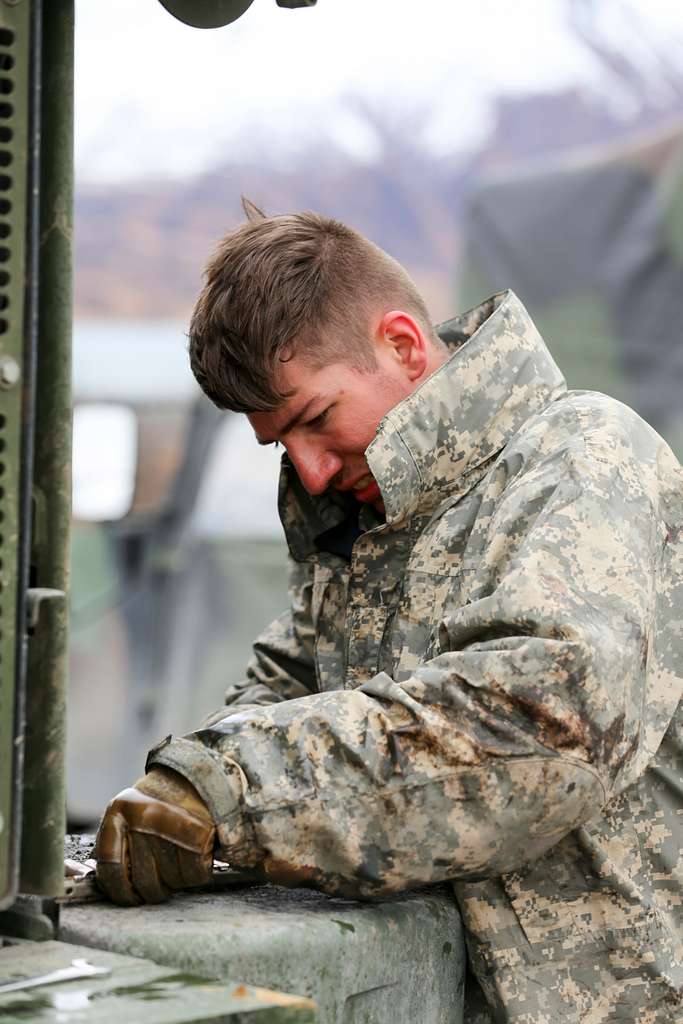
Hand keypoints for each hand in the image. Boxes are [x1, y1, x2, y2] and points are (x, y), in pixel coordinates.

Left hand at [94, 767, 215, 905]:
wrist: (199, 774)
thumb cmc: (163, 798)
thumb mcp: (130, 812)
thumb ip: (118, 845)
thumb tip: (111, 885)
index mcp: (119, 812)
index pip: (110, 867)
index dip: (119, 891)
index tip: (129, 897)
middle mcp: (143, 818)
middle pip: (143, 882)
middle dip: (154, 889)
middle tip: (162, 878)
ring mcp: (171, 826)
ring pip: (170, 882)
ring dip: (177, 879)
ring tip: (180, 856)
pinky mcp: (199, 834)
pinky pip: (194, 875)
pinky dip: (197, 873)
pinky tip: (195, 854)